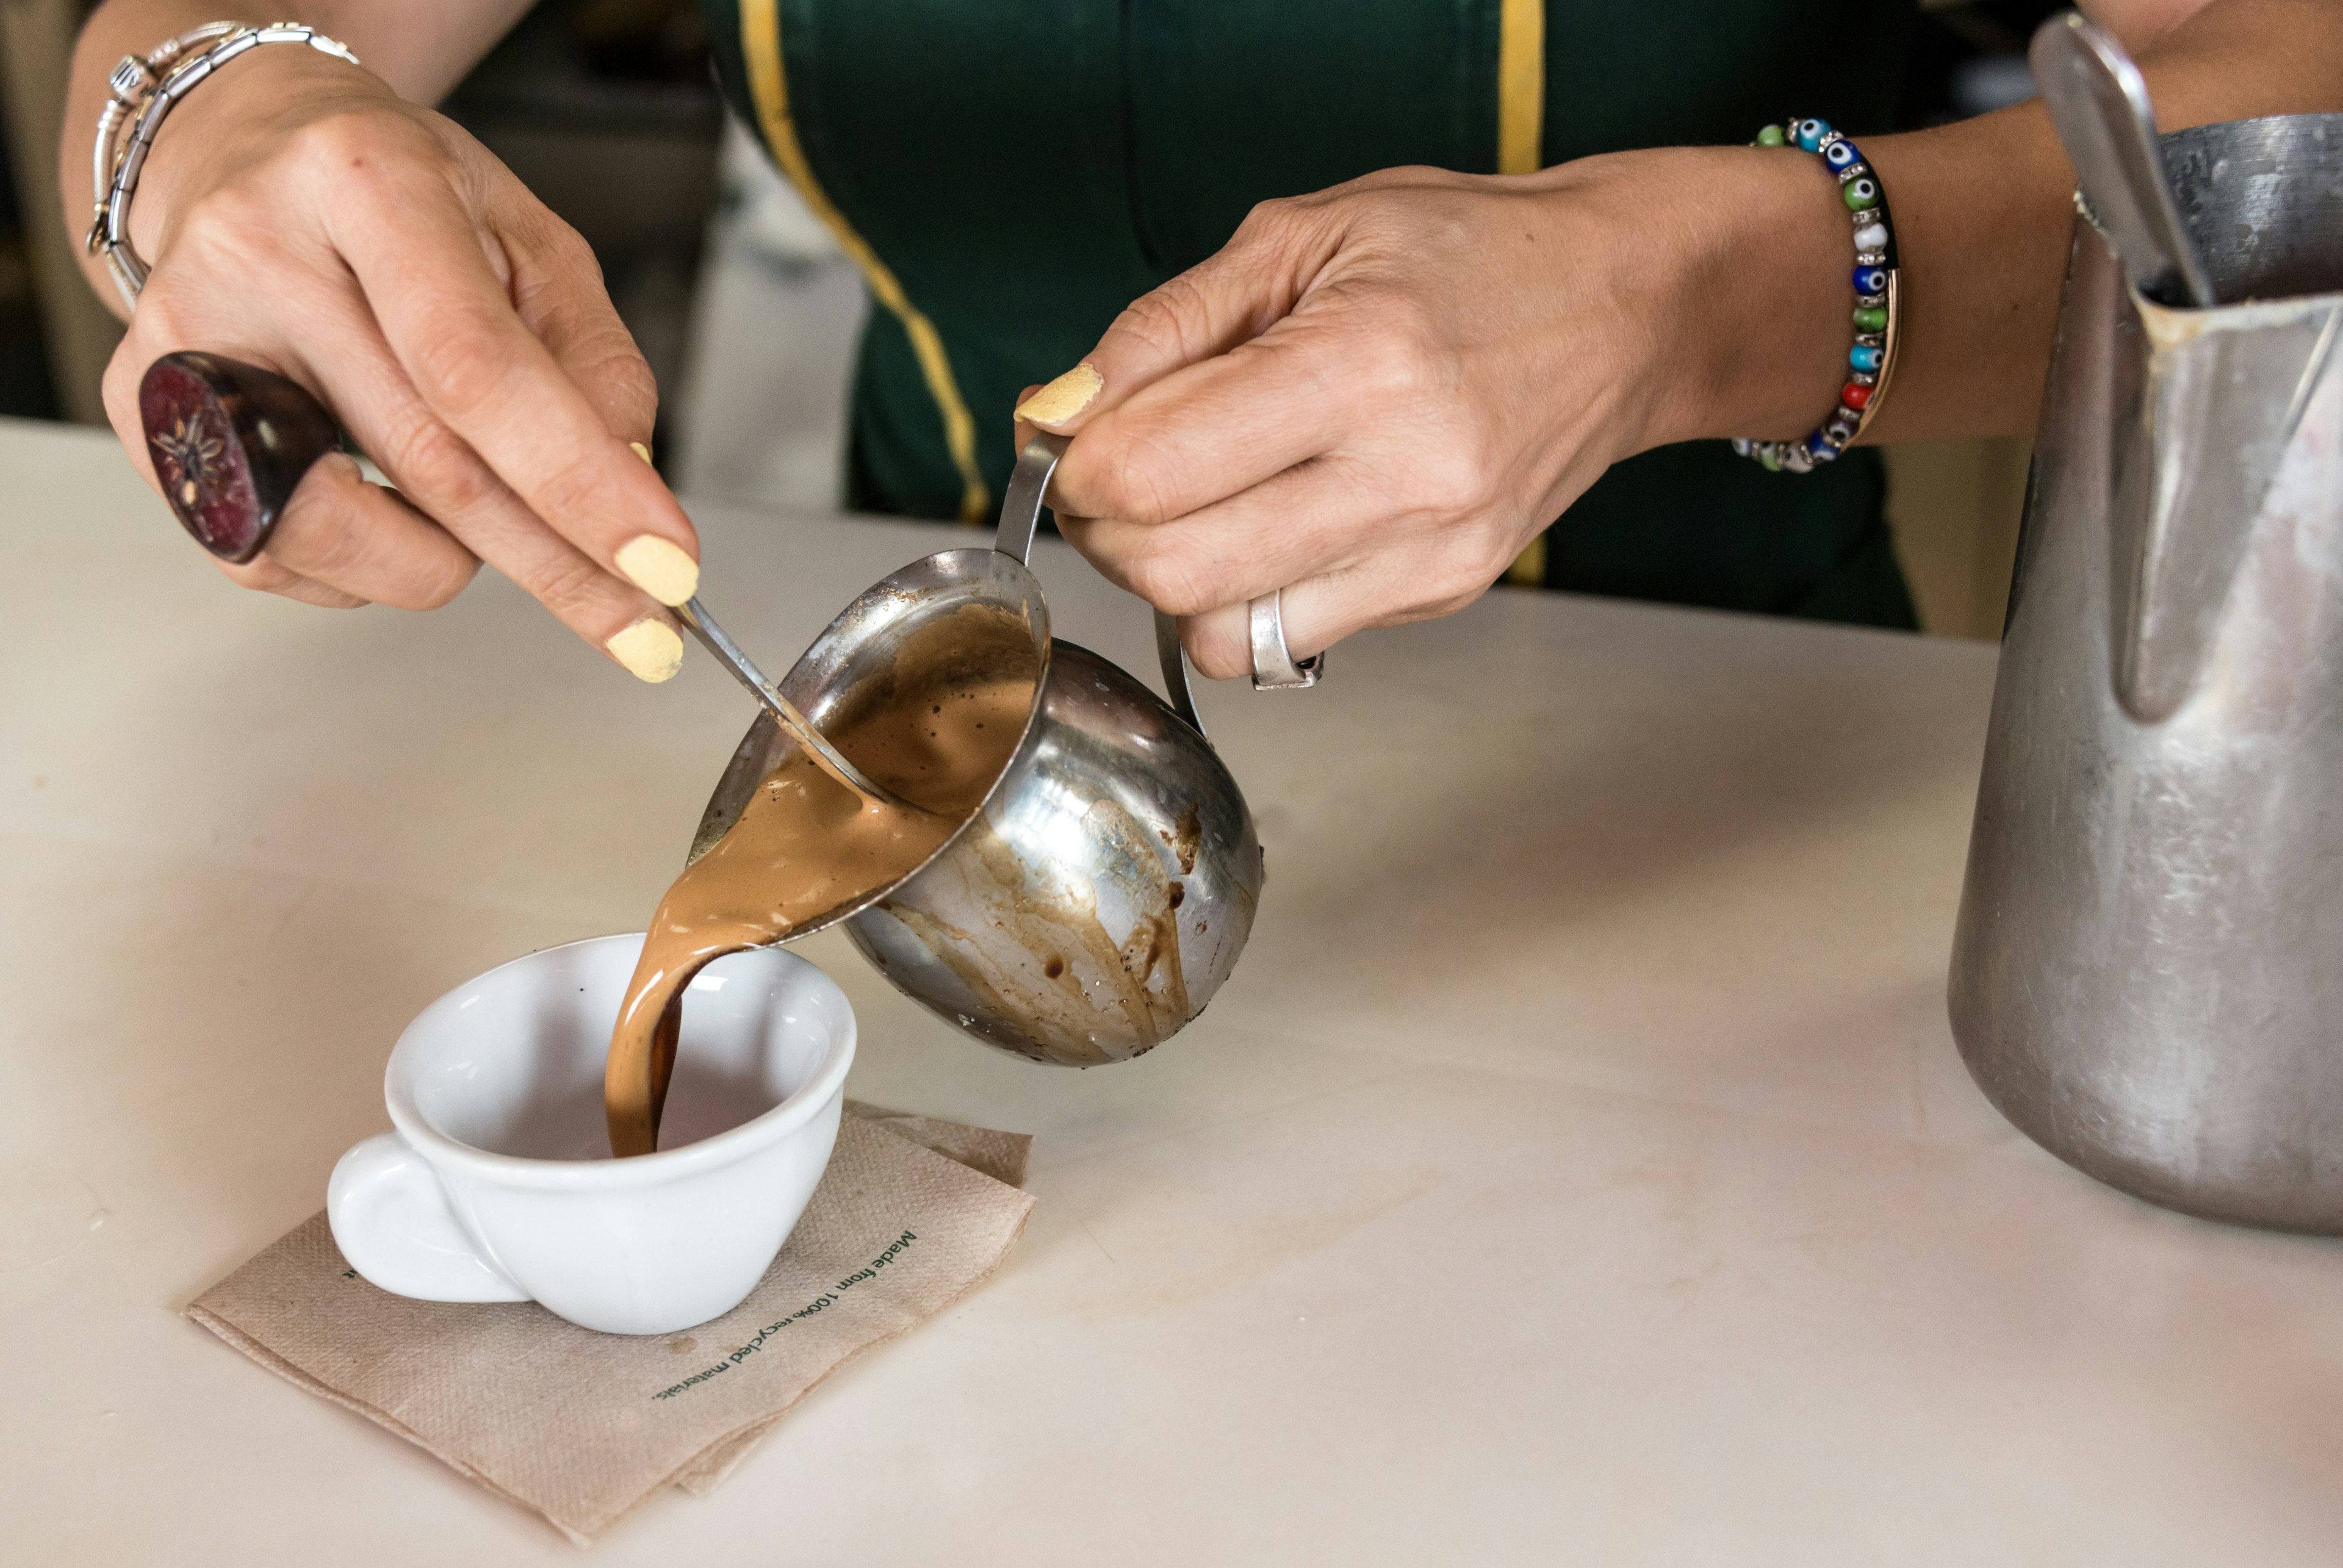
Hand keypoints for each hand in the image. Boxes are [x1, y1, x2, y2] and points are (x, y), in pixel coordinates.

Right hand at [96, 42, 699, 679]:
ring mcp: (182, 340)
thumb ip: (594, 363)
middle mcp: (256, 253)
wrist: (245, 152)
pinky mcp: (141, 415)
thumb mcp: (530, 241)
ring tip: (488, 513)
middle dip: (559, 568)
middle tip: (645, 630)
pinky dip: (371, 560)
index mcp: (366, 182)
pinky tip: (390, 499)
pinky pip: (282, 555)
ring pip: (346, 532)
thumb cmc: (400, 198)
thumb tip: (627, 485)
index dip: (580, 482)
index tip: (666, 567)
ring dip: (453, 562)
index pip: (480, 367)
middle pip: (429, 465)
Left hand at [1019, 150, 1849, 678]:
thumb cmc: (1466, 254)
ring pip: (1219, 633)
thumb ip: (1162, 330)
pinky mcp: (1441, 595)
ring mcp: (1428, 552)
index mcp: (1359, 363)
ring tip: (1187, 503)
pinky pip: (1282, 643)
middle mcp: (1403, 475)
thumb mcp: (1301, 236)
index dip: (1075, 466)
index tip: (1070, 436)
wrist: (1625, 308)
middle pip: (1171, 571)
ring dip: (1164, 578)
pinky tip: (1263, 526)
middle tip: (1111, 476)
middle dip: (1103, 531)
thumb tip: (1053, 414)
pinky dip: (1238, 599)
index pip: (1152, 471)